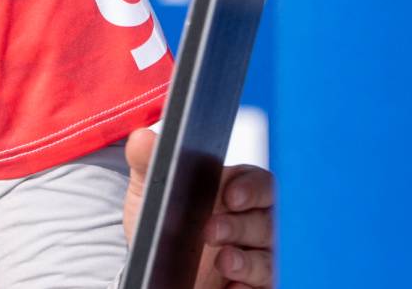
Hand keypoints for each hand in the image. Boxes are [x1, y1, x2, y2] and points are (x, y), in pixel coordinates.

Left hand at [122, 129, 274, 287]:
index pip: (262, 184)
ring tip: (223, 262)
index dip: (252, 189)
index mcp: (236, 192)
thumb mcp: (149, 193)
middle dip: (242, 226)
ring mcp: (256, 257)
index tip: (230, 196)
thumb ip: (148, 163)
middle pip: (269, 221)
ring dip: (249, 262)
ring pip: (270, 258)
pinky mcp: (254, 287)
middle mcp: (253, 225)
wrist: (154, 268)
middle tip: (211, 231)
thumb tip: (141, 137)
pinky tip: (233, 288)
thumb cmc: (162, 224)